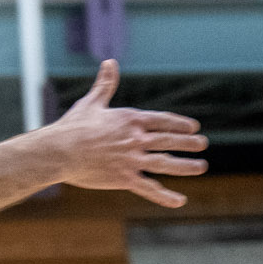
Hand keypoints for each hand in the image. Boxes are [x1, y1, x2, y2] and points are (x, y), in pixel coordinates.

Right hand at [47, 61, 206, 207]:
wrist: (59, 151)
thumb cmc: (73, 126)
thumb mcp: (92, 102)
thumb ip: (106, 84)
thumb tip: (109, 62)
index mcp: (130, 120)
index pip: (162, 121)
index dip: (179, 124)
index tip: (193, 127)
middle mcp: (136, 139)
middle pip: (169, 140)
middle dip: (188, 143)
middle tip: (203, 145)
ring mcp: (132, 160)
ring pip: (166, 164)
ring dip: (186, 166)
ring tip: (201, 167)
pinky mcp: (125, 179)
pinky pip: (150, 189)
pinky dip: (165, 197)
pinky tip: (180, 201)